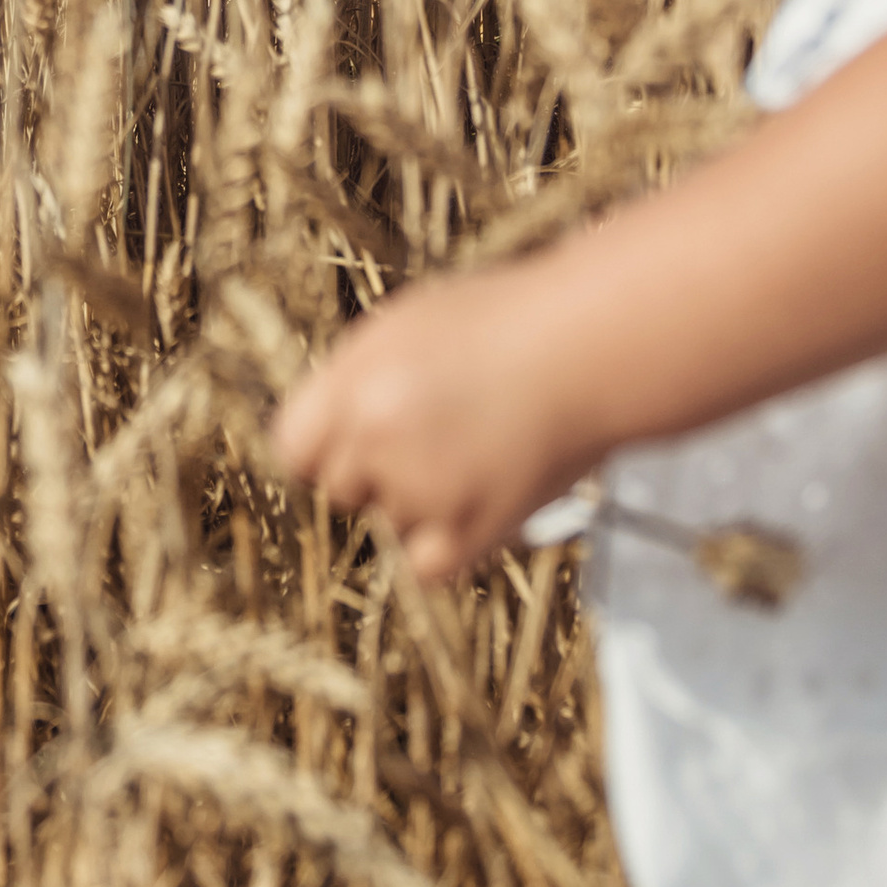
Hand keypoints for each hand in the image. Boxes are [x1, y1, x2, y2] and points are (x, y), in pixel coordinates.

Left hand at [271, 260, 588, 584]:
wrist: (591, 345)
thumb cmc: (507, 321)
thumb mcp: (409, 324)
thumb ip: (356, 377)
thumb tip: (327, 422)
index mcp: (353, 379)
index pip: (295, 446)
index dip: (326, 448)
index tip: (356, 445)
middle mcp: (373, 434)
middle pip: (342, 487)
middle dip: (378, 473)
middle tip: (439, 440)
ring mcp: (418, 486)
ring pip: (394, 521)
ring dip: (426, 503)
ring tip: (483, 451)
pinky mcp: (465, 530)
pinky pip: (427, 564)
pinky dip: (452, 543)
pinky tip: (486, 497)